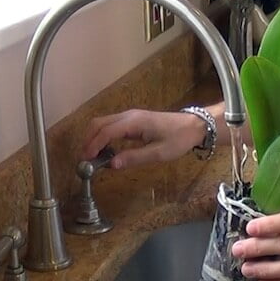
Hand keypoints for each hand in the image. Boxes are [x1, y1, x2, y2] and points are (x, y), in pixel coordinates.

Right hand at [82, 109, 205, 169]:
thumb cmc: (178, 139)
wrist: (194, 125)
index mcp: (134, 122)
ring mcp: (130, 116)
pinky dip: (103, 136)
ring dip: (94, 137)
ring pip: (103, 122)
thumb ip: (134, 158)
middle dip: (88, 140)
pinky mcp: (132, 120)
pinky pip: (111, 125)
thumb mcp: (159, 153)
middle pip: (99, 123)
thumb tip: (112, 164)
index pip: (106, 132)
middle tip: (86, 159)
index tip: (86, 160)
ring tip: (93, 157)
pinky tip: (106, 150)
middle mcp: (128, 115)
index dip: (93, 146)